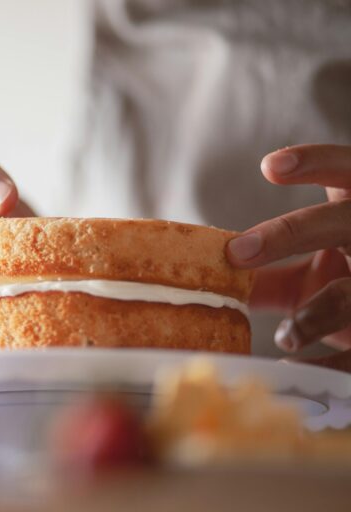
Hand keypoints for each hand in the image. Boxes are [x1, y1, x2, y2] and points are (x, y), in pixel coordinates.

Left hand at [227, 144, 350, 353]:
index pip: (346, 169)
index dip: (314, 163)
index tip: (268, 165)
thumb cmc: (349, 274)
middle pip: (340, 223)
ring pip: (350, 295)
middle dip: (290, 234)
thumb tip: (203, 266)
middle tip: (237, 252)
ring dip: (314, 315)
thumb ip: (273, 256)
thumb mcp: (320, 256)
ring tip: (285, 335)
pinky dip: (328, 365)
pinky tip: (294, 370)